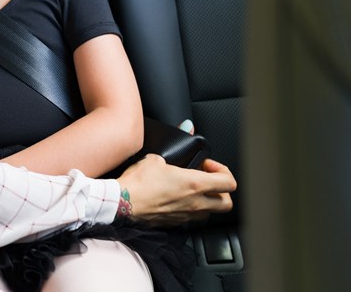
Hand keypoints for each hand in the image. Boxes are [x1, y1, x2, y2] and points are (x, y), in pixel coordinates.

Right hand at [117, 154, 235, 226]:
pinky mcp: (174, 224)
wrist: (121, 204)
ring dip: (207, 202)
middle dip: (222, 192)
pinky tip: (176, 200)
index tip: (208, 165)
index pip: (229, 183)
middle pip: (226, 204)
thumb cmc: (137, 182)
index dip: (223, 171)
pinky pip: (190, 219)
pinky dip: (189, 210)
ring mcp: (185, 216)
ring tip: (192, 191)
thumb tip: (188, 126)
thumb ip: (176, 144)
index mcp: (195, 184)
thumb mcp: (156, 157)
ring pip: (210, 214)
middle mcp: (195, 203)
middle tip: (208, 181)